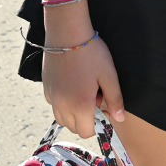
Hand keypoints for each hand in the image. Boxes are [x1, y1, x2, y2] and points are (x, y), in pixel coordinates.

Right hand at [42, 21, 125, 138]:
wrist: (67, 33)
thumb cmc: (91, 53)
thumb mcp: (109, 75)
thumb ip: (115, 99)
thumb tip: (119, 119)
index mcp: (80, 104)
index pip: (87, 132)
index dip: (98, 123)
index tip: (104, 107)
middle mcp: (63, 105)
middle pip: (74, 128)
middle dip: (86, 120)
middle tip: (95, 97)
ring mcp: (52, 98)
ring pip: (62, 119)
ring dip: (74, 114)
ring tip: (83, 92)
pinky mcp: (46, 89)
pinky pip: (55, 106)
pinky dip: (64, 104)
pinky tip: (72, 86)